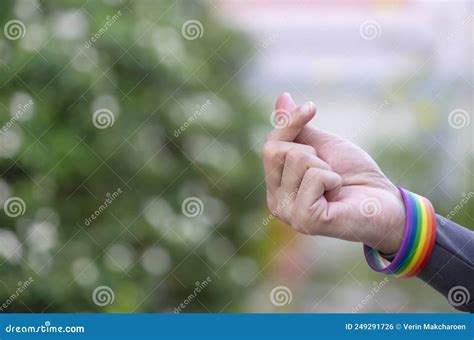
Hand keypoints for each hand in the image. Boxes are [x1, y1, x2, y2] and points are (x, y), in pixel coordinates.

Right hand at [263, 93, 405, 253]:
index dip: (290, 124)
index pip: (269, 146)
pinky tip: (338, 196)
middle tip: (329, 170)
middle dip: (311, 151)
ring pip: (298, 160)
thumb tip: (282, 97)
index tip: (312, 107)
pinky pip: (314, 177)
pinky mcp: (306, 220)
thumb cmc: (353, 174)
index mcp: (277, 186)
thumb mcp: (322, 145)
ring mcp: (289, 214)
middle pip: (278, 151)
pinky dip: (333, 179)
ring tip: (335, 185)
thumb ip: (297, 128)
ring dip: (326, 167)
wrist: (384, 200)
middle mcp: (276, 202)